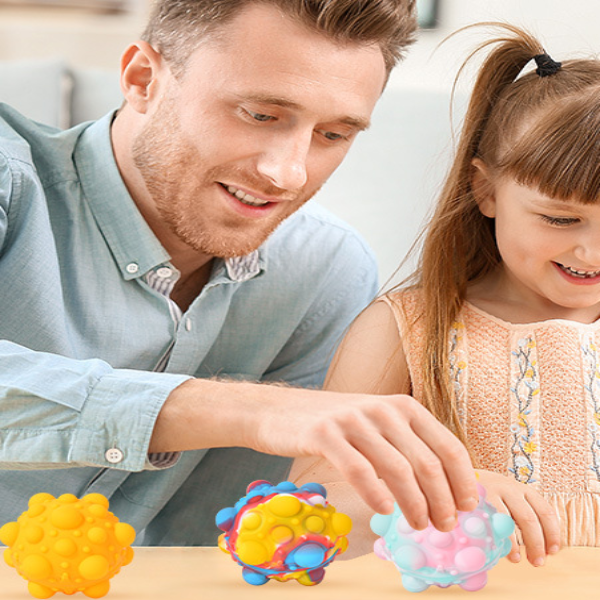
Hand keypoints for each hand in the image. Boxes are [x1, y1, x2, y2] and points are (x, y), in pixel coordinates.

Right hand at [251, 388, 478, 531]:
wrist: (279, 410)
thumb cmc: (335, 426)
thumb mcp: (377, 425)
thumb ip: (406, 445)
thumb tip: (444, 488)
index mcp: (403, 406)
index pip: (447, 445)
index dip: (462, 480)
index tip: (467, 508)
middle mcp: (382, 409)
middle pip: (427, 462)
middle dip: (442, 501)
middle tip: (444, 526)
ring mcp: (353, 420)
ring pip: (397, 470)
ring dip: (415, 505)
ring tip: (419, 525)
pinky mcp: (325, 434)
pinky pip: (359, 470)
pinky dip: (376, 494)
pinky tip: (384, 510)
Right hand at [475, 470, 560, 565]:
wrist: (456, 474)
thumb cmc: (489, 493)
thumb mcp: (509, 498)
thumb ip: (523, 516)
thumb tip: (543, 549)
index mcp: (522, 488)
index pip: (545, 511)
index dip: (552, 534)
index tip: (552, 551)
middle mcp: (508, 487)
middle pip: (529, 519)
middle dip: (536, 544)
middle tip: (537, 561)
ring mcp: (489, 492)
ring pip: (508, 521)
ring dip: (515, 544)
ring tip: (517, 559)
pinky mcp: (474, 498)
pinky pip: (487, 521)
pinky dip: (495, 537)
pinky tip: (497, 548)